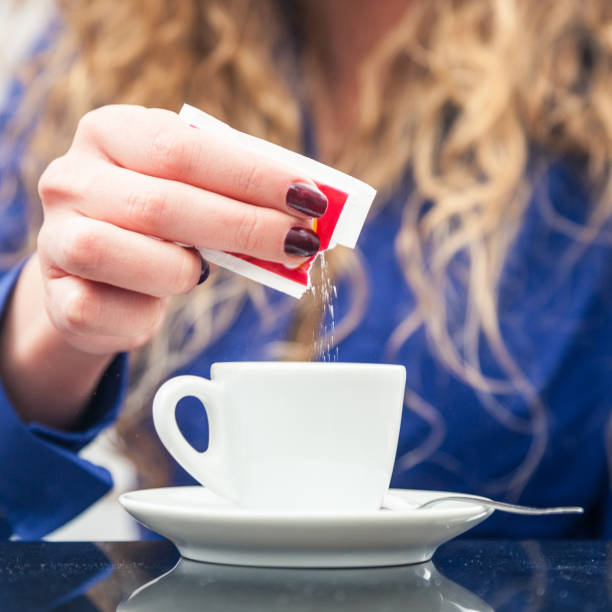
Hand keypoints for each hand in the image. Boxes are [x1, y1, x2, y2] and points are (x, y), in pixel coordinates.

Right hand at [37, 105, 326, 355]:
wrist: (92, 271)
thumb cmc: (154, 222)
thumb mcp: (190, 190)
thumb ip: (236, 191)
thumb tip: (308, 208)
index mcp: (110, 133)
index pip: (184, 148)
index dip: (253, 177)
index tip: (309, 199)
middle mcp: (72, 179)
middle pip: (165, 205)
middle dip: (247, 228)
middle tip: (301, 242)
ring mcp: (55, 237)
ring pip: (129, 257)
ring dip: (185, 273)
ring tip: (199, 273)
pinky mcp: (55, 296)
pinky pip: (107, 313)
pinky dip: (145, 316)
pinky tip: (154, 305)